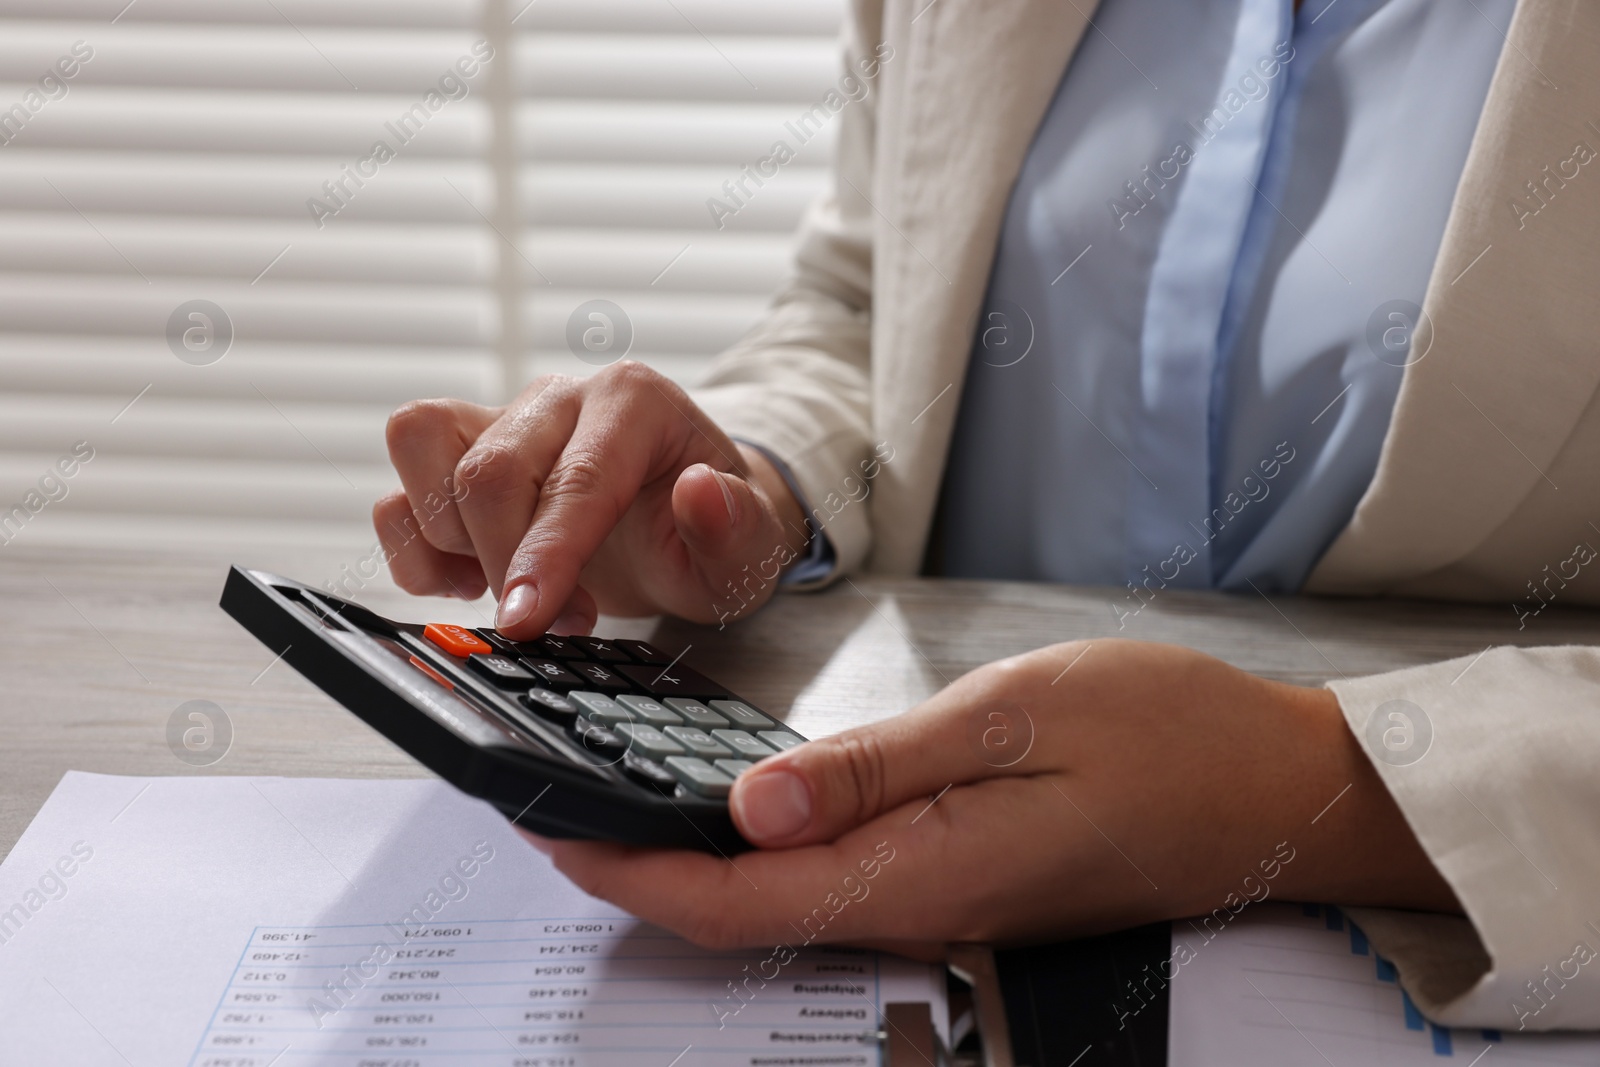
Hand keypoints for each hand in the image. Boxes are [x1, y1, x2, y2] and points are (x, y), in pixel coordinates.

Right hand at [373, 362, 808, 635]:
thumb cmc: (714, 533)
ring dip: (451, 544)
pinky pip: (397, 487)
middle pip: (490, 470)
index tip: (528, 619)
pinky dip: (414, 548)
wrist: (691, 527)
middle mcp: (561, 398)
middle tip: (551, 623)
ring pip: (422, 450)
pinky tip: (466, 581)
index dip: (546, 555)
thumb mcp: (751, 548)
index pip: (576, 478)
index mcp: (635, 402)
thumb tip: (702, 490)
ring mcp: (502, 419)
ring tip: (511, 590)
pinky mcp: (458, 453)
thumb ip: (737, 525)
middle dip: (506, 565)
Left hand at [524, 639, 1459, 956]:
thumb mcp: (1014, 719)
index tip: (549, 833)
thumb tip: (749, 807)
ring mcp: (947, 904)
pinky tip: (747, 812)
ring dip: (696, 864)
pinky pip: (839, 884)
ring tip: (624, 804)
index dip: (631, 873)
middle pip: (746, 916)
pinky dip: (767, 853)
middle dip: (642, 874)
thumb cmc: (1166, 736)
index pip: (738, 901)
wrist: (1280, 788)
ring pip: (786, 905)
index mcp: (921, 873)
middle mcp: (922, 909)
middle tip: (560, 811)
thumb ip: (877, 768)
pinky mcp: (968, 882)